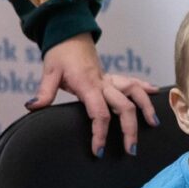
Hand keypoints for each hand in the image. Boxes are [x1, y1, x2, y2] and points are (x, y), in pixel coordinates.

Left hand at [27, 33, 158, 155]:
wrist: (69, 36)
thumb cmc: (60, 55)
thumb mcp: (49, 72)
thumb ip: (44, 92)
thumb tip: (32, 107)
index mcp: (88, 86)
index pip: (99, 113)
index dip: (100, 133)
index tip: (99, 151)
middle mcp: (104, 83)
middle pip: (124, 107)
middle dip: (130, 130)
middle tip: (131, 150)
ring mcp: (111, 80)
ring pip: (135, 93)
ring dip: (146, 108)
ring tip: (153, 123)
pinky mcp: (113, 78)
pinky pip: (134, 82)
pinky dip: (145, 88)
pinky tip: (155, 93)